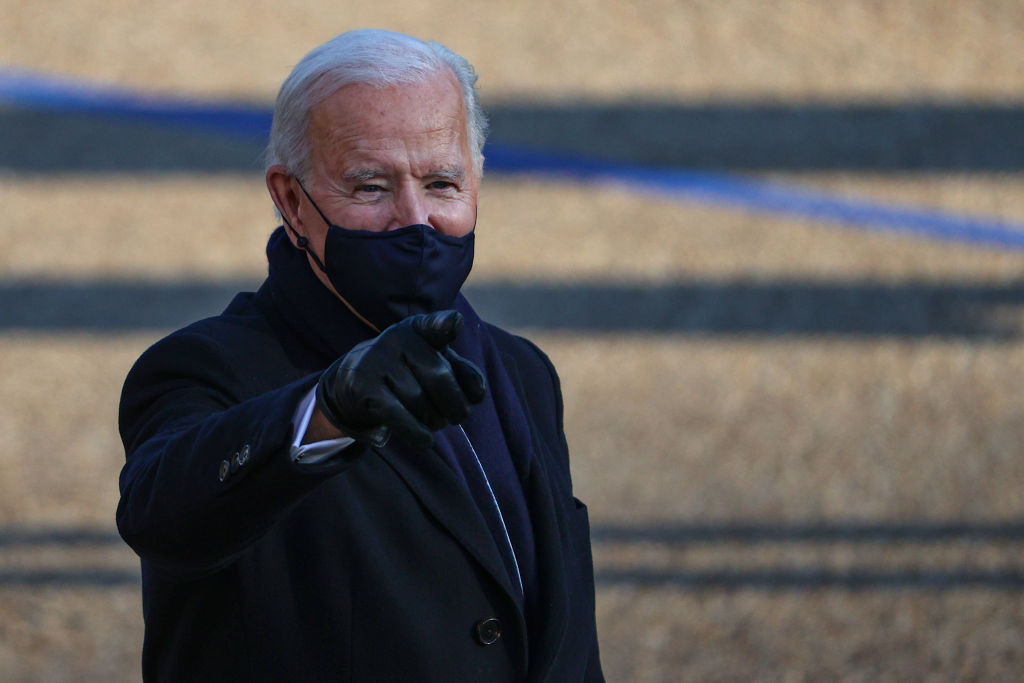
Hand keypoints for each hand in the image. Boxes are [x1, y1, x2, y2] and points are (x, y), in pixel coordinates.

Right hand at [315, 310, 486, 448]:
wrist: (355, 384)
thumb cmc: (408, 374)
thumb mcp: (436, 365)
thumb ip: (464, 374)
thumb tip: (476, 393)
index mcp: (419, 329)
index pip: (434, 326)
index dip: (445, 325)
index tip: (454, 323)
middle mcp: (396, 338)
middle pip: (440, 378)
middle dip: (454, 405)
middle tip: (455, 416)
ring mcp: (376, 360)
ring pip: (419, 402)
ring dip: (432, 421)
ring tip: (430, 420)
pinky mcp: (362, 386)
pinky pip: (398, 416)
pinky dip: (416, 433)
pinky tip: (425, 440)